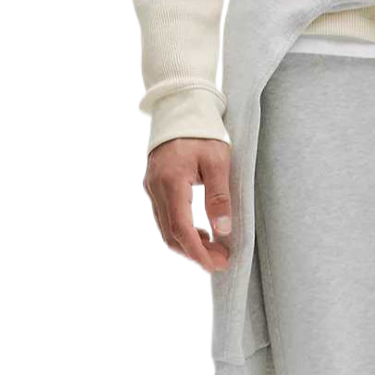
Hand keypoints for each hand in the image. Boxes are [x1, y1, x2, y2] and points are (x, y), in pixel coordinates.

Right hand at [143, 137, 232, 271]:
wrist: (180, 109)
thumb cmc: (202, 133)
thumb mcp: (218, 161)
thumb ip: (219, 196)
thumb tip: (222, 230)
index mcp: (171, 182)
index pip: (181, 228)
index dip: (198, 251)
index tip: (216, 264)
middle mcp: (155, 188)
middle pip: (170, 234)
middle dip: (195, 252)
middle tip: (221, 260)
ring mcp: (151, 188)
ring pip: (165, 228)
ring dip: (188, 243)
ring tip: (215, 249)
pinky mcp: (153, 186)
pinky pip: (164, 216)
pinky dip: (181, 230)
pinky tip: (200, 232)